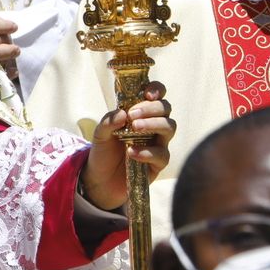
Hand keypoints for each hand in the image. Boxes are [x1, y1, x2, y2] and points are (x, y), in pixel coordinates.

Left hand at [81, 82, 174, 211]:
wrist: (100, 179)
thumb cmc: (104, 151)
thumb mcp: (100, 134)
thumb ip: (108, 121)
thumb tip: (122, 113)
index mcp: (141, 114)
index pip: (157, 96)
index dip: (157, 89)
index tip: (147, 93)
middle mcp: (153, 126)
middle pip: (166, 109)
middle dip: (151, 108)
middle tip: (132, 115)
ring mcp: (158, 144)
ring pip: (169, 127)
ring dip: (153, 124)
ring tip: (134, 129)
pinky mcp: (158, 163)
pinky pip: (162, 154)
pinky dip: (147, 151)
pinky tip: (132, 153)